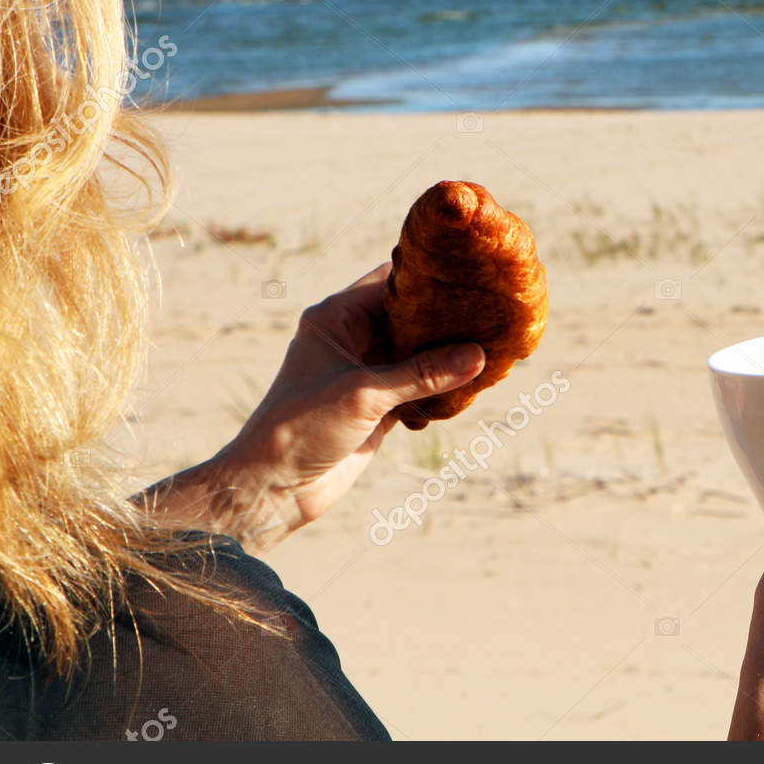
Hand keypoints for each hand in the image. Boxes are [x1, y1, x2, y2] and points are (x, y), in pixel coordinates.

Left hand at [142, 263, 484, 552]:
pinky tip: (470, 389)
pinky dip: (443, 389)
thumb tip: (477, 355)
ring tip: (491, 350)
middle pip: (410, 317)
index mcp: (336, 318)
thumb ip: (423, 374)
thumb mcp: (364, 395)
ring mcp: (368, 372)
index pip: (390, 282)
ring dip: (448, 357)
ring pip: (419, 354)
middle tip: (490, 313)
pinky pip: (421, 387)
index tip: (470, 275)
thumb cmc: (300, 429)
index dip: (428, 278)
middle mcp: (352, 339)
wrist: (272, 489)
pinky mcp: (380, 405)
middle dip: (446, 319)